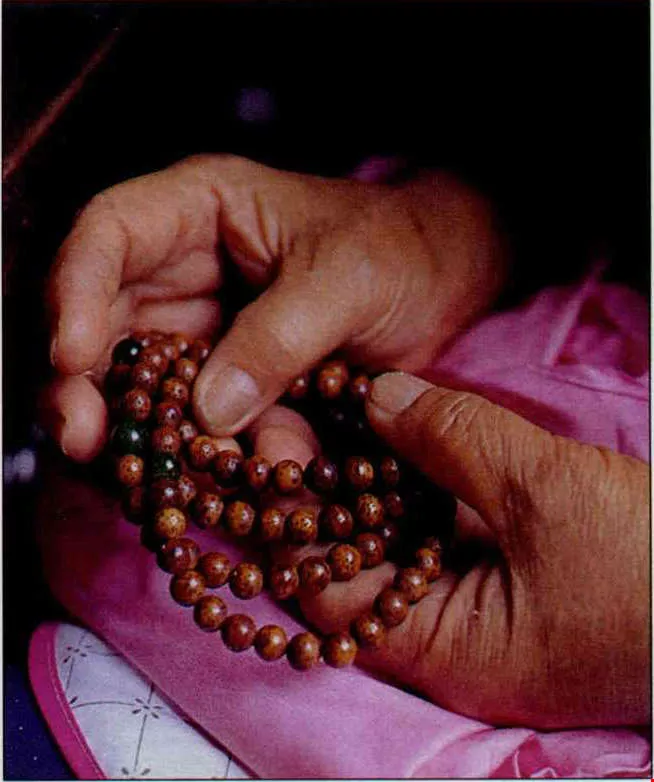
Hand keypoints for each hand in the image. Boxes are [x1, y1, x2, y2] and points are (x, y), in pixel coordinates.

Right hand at [45, 155, 504, 459]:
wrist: (440, 283)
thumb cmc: (400, 250)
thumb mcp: (348, 278)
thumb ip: (280, 338)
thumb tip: (212, 413)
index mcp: (201, 210)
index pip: (109, 234)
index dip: (74, 291)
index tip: (72, 356)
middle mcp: (185, 271)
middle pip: (103, 323)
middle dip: (85, 387)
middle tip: (86, 445)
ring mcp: (203, 330)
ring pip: (140, 385)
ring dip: (139, 435)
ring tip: (145, 480)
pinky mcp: (228, 382)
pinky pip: (195, 423)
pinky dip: (198, 457)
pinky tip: (206, 486)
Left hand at [286, 372, 649, 728]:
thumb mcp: (546, 494)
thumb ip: (453, 440)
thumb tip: (378, 398)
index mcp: (445, 649)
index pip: (324, 591)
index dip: (288, 522)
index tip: (264, 452)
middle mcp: (453, 633)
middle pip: (358, 558)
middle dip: (328, 488)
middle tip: (294, 417)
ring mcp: (485, 598)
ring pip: (403, 532)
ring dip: (376, 472)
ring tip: (337, 408)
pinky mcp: (513, 562)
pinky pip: (446, 519)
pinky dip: (425, 473)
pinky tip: (403, 424)